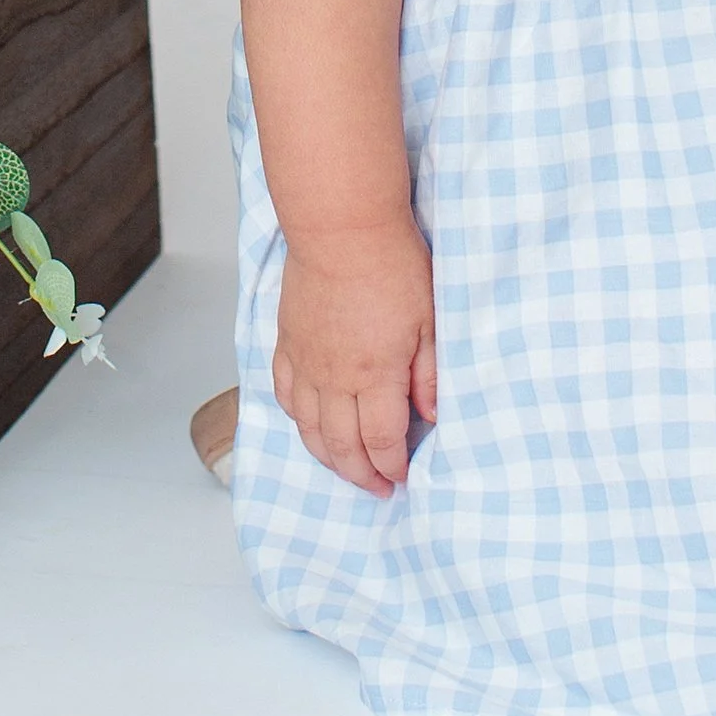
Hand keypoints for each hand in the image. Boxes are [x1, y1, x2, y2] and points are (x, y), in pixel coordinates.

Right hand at [273, 220, 436, 495]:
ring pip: (308, 429)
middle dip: (360, 474)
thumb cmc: (392, 265)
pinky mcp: (287, 344)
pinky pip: (284, 395)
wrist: (342, 228)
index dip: (391, 467)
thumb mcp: (430, 321)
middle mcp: (334, 379)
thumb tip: (431, 416)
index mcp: (375, 376)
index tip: (401, 477)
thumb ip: (429, 374)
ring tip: (345, 466)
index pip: (381, 442)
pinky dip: (297, 419)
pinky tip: (309, 423)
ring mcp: (306, 363)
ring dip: (327, 456)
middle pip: (341, 446)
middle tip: (376, 487)